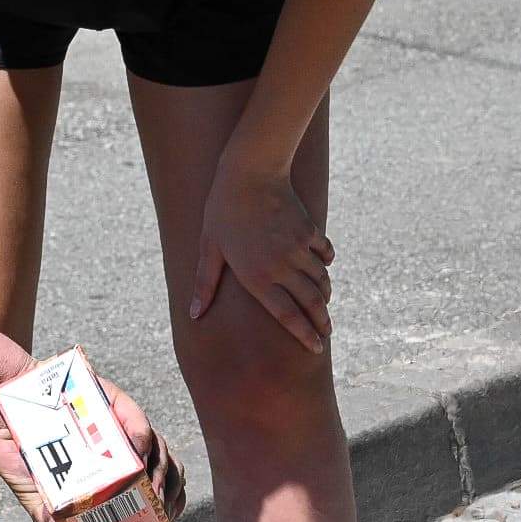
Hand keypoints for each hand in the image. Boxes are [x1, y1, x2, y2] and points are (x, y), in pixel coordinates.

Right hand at [0, 374, 187, 521]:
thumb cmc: (22, 456)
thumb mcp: (36, 498)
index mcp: (116, 472)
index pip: (157, 489)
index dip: (168, 504)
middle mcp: (123, 448)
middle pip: (165, 469)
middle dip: (168, 491)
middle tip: (158, 511)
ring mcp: (119, 424)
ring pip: (157, 446)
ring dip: (159, 470)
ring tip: (150, 489)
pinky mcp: (109, 399)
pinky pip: (135, 417)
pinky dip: (141, 436)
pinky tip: (136, 452)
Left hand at [189, 163, 332, 352]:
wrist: (251, 173)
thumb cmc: (223, 211)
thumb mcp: (210, 248)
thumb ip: (205, 283)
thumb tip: (194, 314)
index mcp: (257, 277)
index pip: (288, 316)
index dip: (305, 335)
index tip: (316, 348)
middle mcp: (282, 267)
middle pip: (312, 303)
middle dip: (322, 322)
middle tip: (326, 333)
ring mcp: (298, 249)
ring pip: (321, 281)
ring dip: (325, 296)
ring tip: (324, 305)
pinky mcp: (309, 232)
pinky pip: (324, 255)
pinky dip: (326, 265)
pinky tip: (324, 269)